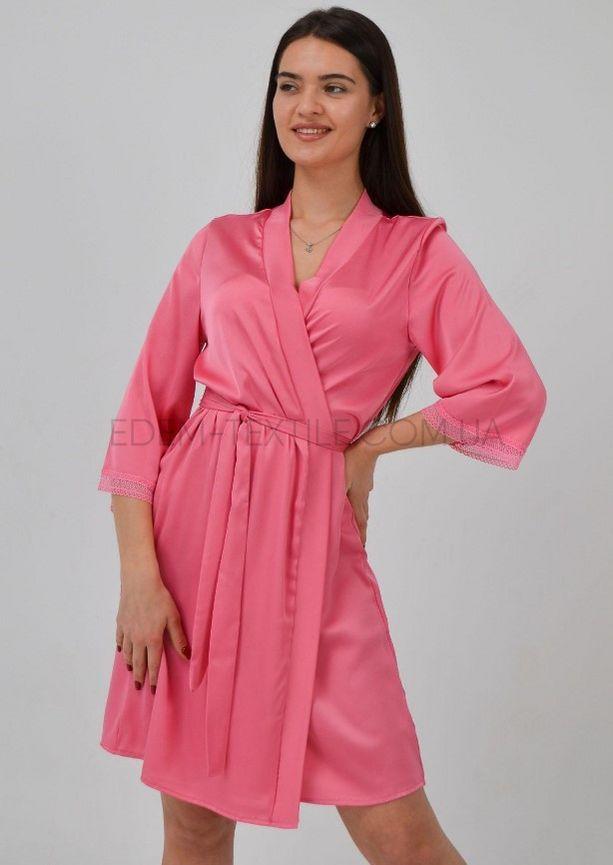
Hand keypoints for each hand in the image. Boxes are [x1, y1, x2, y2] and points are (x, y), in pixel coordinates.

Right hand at [115, 559, 189, 693]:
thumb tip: (187, 657)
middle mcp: (138, 639)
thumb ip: (179, 639)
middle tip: (138, 687)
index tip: (152, 691)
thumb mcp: (174, 618)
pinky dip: (121, 647)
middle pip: (138, 662)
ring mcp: (127, 631)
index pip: (153, 664)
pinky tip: (122, 650)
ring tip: (131, 671)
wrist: (139, 583)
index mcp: (152, 640)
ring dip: (130, 663)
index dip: (153, 679)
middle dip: (139, 676)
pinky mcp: (120, 622)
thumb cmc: (160, 598)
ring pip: (127, 653)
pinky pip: (120, 639)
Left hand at [344, 438, 377, 545]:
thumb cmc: (352, 461)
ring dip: (360, 515)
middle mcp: (363, 495)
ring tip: (358, 522)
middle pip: (363, 516)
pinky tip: (356, 495)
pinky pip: (362, 493)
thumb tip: (328, 508)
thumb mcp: (340, 479)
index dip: (361, 536)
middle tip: (360, 539)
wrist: (369, 446)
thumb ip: (334, 493)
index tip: (362, 548)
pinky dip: (359, 501)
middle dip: (361, 529)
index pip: (360, 523)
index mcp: (357, 499)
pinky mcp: (366, 478)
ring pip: (363, 505)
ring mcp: (366, 487)